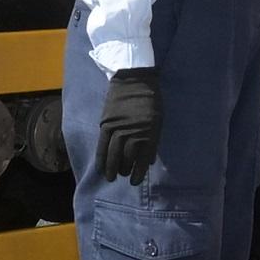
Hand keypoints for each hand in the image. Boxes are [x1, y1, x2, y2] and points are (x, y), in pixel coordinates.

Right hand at [96, 68, 162, 183]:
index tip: (135, 181)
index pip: (143, 158)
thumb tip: (149, 161)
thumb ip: (153, 141)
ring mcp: (118, 127)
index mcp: (150, 131)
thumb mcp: (158, 120)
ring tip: (111, 177)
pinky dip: (101, 157)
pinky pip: (102, 144)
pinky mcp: (106, 123)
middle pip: (127, 157)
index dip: (138, 172)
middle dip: (124, 170)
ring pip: (114, 153)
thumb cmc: (150, 99)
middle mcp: (133, 131)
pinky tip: (101, 167)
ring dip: (112, 167)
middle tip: (122, 176)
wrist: (134, 78)